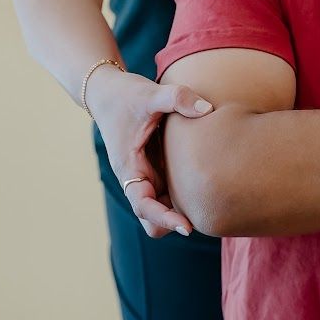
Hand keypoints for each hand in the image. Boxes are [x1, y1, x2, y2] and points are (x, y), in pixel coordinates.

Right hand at [84, 65, 212, 236]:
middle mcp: (136, 177)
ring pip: (162, 206)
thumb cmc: (125, 94)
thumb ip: (177, 98)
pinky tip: (207, 186)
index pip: (143, 206)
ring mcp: (146, 174)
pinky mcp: (155, 167)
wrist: (108, 90)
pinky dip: (184, 195)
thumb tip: (207, 109)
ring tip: (212, 204)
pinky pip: (169, 191)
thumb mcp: (150, 93)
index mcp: (128, 168)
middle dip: (173, 221)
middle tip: (206, 218)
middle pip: (152, 218)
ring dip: (181, 209)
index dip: (164, 218)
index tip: (187, 228)